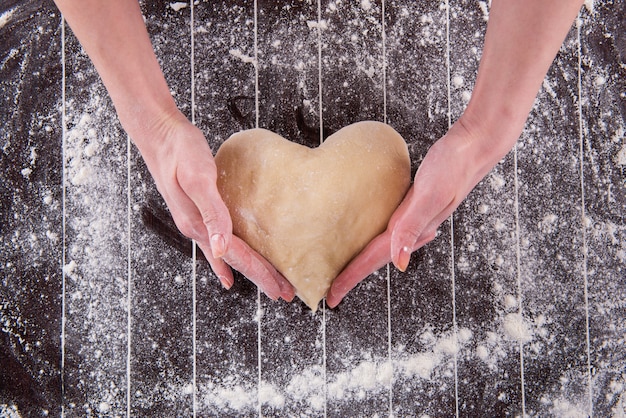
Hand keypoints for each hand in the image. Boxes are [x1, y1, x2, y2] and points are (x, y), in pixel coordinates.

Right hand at [137, 112, 294, 301]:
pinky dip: (225, 259)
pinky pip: (216, 241)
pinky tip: (228, 270)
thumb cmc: (179, 151)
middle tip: (284, 293)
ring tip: (270, 282)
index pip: (237, 257)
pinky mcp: (198, 211)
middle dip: (260, 277)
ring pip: (229, 254)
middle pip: (235, 260)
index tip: (280, 289)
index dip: (260, 273)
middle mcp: (198, 228)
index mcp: (199, 225)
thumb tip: (220, 249)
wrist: (159, 133)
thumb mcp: (198, 178)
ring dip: (250, 269)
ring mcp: (196, 221)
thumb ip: (211, 213)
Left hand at [326, 119, 506, 307]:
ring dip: (361, 263)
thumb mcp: (431, 195)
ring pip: (381, 249)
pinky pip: (386, 232)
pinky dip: (370, 243)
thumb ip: (413, 226)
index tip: (333, 295)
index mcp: (412, 229)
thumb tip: (399, 263)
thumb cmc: (453, 167)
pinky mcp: (411, 208)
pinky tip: (363, 240)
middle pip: (375, 259)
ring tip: (342, 274)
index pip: (375, 259)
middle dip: (352, 277)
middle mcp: (412, 230)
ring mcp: (413, 220)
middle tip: (330, 294)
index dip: (352, 277)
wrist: (472, 148)